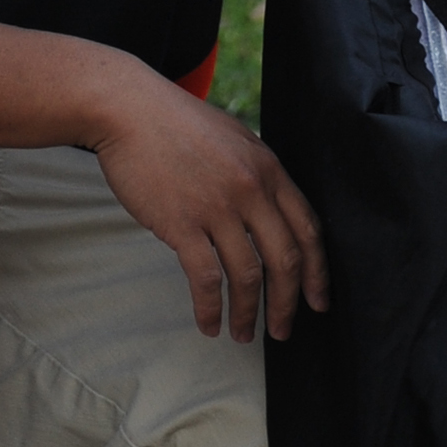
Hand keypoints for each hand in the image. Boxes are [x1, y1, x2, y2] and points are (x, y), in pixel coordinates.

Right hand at [86, 70, 327, 343]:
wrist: (128, 110)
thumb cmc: (176, 123)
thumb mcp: (234, 139)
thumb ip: (257, 174)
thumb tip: (269, 212)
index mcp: (269, 169)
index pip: (309, 229)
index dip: (317, 272)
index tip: (318, 301)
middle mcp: (252, 189)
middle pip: (285, 260)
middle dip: (288, 304)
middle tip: (282, 332)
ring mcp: (218, 207)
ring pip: (248, 276)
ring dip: (247, 314)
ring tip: (243, 335)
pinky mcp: (182, 223)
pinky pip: (206, 279)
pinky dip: (210, 309)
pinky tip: (208, 325)